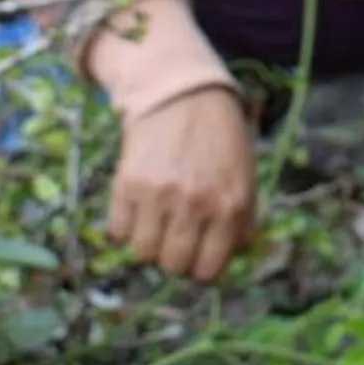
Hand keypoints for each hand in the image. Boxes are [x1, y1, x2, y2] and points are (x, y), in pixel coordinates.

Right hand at [107, 86, 257, 280]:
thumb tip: (231, 256)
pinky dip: (125, 227)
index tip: (198, 256)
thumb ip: (242, 220)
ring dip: (149, 244)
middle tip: (176, 239)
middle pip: (173, 266)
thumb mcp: (246, 177)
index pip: (209, 270)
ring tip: (157, 223)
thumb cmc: (220, 139)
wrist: (183, 94)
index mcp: (230, 206)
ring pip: (143, 254)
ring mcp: (159, 196)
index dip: (202, 268)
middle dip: (175, 259)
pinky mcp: (127, 184)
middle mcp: (195, 206)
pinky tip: (138, 209)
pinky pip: (118, 232)